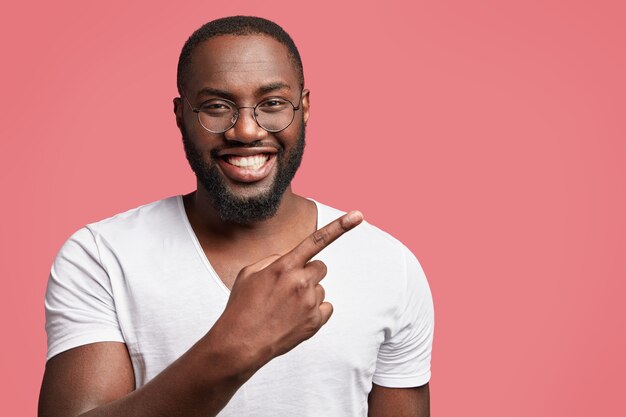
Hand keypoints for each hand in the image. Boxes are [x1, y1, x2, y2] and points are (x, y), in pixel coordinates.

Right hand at [212, 210, 363, 367]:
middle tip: (288, 287)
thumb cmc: (242, 306)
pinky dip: (314, 311)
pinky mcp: (315, 321)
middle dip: (308, 273)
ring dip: (308, 294)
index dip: (339, 226)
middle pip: (320, 267)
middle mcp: (300, 282)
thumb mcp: (249, 274)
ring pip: (320, 289)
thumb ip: (274, 260)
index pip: (316, 241)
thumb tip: (291, 258)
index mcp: (283, 266)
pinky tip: (294, 318)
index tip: (358, 215)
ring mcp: (309, 303)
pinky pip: (325, 307)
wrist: (240, 343)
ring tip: (285, 308)